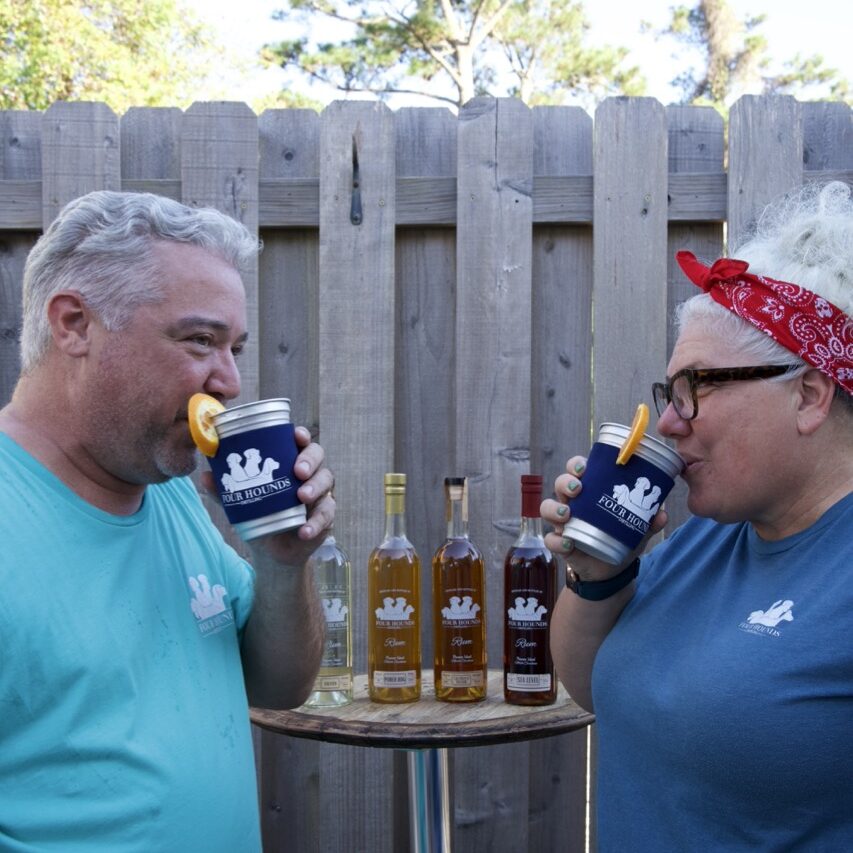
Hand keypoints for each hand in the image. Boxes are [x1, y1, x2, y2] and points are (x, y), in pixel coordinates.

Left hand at [201, 426, 335, 564]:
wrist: (271, 551)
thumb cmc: (259, 515)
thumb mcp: (241, 502)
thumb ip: (225, 490)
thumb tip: (204, 476)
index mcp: (290, 461)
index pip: (300, 441)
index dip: (301, 435)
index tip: (296, 436)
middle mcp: (309, 473)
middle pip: (318, 456)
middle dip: (309, 460)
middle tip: (298, 471)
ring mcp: (320, 493)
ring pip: (327, 481)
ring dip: (315, 487)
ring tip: (301, 497)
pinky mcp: (325, 515)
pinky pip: (327, 514)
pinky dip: (315, 523)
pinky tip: (304, 530)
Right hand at [540, 455, 666, 580]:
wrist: (612, 570)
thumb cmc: (620, 539)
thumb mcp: (637, 529)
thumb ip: (649, 522)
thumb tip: (662, 514)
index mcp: (591, 492)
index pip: (577, 470)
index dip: (576, 465)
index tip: (584, 467)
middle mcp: (574, 503)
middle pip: (561, 484)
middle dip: (565, 482)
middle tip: (578, 488)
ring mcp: (564, 523)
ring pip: (547, 507)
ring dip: (554, 508)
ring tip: (566, 514)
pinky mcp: (561, 544)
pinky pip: (550, 539)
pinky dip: (556, 541)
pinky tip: (568, 543)